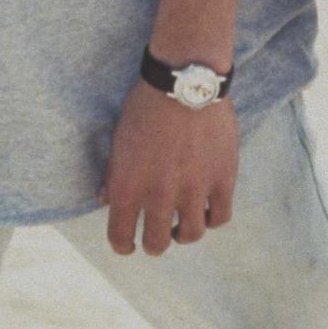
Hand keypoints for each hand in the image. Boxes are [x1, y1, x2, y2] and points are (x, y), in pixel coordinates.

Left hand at [99, 79, 238, 255]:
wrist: (183, 82)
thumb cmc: (145, 105)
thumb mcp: (118, 139)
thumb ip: (113, 174)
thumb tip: (106, 200)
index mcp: (127, 187)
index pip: (120, 237)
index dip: (123, 246)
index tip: (128, 245)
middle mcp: (158, 196)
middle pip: (157, 244)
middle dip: (154, 244)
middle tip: (158, 235)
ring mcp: (192, 190)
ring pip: (191, 235)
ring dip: (184, 234)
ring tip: (183, 224)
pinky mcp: (221, 180)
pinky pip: (220, 217)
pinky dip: (212, 218)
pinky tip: (207, 208)